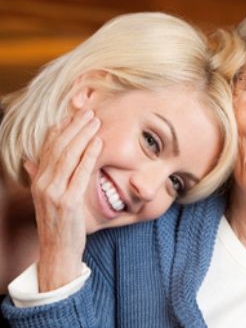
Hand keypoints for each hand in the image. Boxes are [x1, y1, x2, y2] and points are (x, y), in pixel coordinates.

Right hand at [25, 109, 101, 291]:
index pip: (48, 148)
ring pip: (68, 156)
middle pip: (59, 148)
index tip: (72, 115)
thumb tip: (30, 161)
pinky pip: (80, 173)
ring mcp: (54, 192)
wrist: (58, 250)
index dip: (60, 130)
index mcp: (38, 181)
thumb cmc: (58, 223)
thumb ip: (39, 177)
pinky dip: (89, 156)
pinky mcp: (68, 201)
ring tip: (95, 122)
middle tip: (88, 112)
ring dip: (83, 136)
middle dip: (74, 127)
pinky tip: (98, 143)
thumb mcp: (46, 198)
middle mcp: (43, 184)